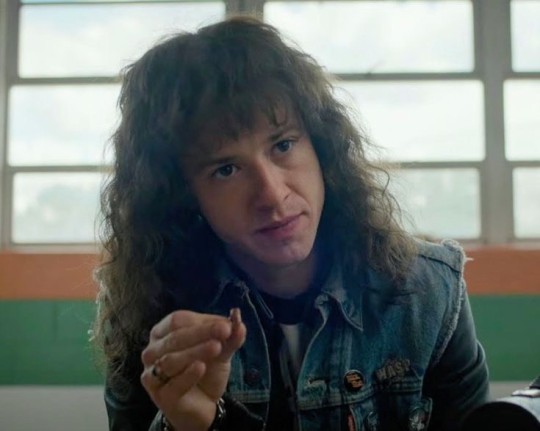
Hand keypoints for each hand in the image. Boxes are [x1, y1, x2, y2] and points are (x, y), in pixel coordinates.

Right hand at [140, 308, 245, 430]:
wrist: (204, 404)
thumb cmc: (206, 370)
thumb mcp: (220, 350)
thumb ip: (229, 336)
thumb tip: (238, 317)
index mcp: (163, 332)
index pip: (178, 321)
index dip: (202, 321)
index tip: (226, 324)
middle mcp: (152, 351)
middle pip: (174, 337)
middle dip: (201, 333)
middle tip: (225, 331)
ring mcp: (153, 374)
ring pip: (171, 360)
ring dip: (195, 351)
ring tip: (216, 347)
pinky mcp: (160, 396)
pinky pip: (172, 384)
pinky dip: (187, 375)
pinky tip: (201, 367)